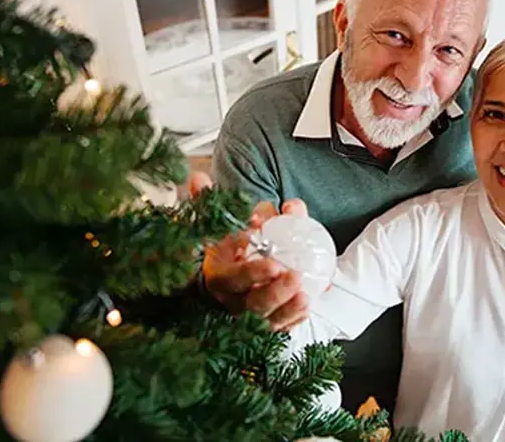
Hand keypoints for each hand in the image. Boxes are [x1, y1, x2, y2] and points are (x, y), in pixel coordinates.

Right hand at [189, 172, 310, 330]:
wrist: (224, 272)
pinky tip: (308, 306)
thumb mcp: (219, 224)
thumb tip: (197, 177)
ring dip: (288, 310)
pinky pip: (279, 327)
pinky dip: (294, 318)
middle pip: (253, 306)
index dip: (253, 274)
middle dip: (275, 295)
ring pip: (268, 322)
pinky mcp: (262, 325)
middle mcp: (232, 302)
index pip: (235, 279)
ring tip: (307, 296)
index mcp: (219, 277)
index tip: (275, 265)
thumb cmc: (226, 246)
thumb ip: (208, 200)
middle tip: (296, 277)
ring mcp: (247, 318)